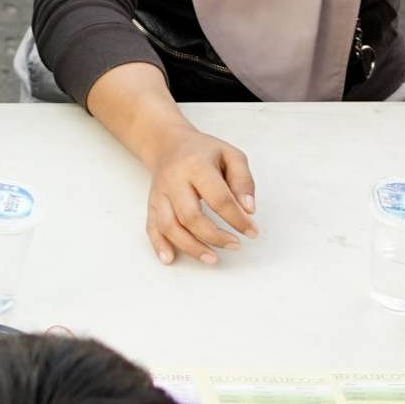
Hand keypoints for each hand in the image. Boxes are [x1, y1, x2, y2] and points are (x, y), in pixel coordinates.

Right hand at [144, 125, 255, 265]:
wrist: (168, 144)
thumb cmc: (204, 152)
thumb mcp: (231, 155)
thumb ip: (243, 181)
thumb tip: (248, 210)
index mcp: (196, 166)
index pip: (218, 198)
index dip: (237, 219)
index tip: (252, 232)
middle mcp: (174, 181)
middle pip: (190, 216)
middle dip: (215, 236)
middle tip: (235, 245)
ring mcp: (160, 194)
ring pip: (169, 226)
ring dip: (191, 246)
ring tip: (212, 259)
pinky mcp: (152, 204)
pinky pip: (151, 227)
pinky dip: (159, 245)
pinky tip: (170, 259)